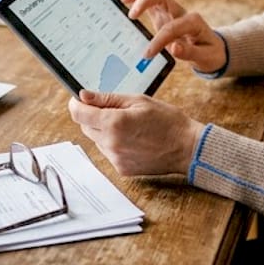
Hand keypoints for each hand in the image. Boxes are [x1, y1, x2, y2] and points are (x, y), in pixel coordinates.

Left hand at [67, 90, 204, 175]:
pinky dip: (114, 144)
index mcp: (114, 122)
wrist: (187, 148)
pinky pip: (108, 152)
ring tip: (128, 126)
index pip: (79, 113)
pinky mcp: (121, 168)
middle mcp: (111, 143)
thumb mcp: (138, 101)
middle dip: (93, 116)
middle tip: (113, 110)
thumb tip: (84, 96)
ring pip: (96, 140)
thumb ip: (108, 99)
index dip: (76, 104)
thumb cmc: (167, 120)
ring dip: (104, 130)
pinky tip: (133, 139)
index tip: (79, 99)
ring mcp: (115, 158)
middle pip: (85, 127)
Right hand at [120, 0, 226, 73]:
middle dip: (145, 2)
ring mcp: (171, 12)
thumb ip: (190, 52)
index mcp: (193, 21)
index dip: (158, 40)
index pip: (171, 27)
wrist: (213, 49)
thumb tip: (174, 47)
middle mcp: (181, 12)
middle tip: (131, 15)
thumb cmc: (210, 53)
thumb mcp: (205, 57)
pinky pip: (150, 2)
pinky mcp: (164, 15)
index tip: (148, 54)